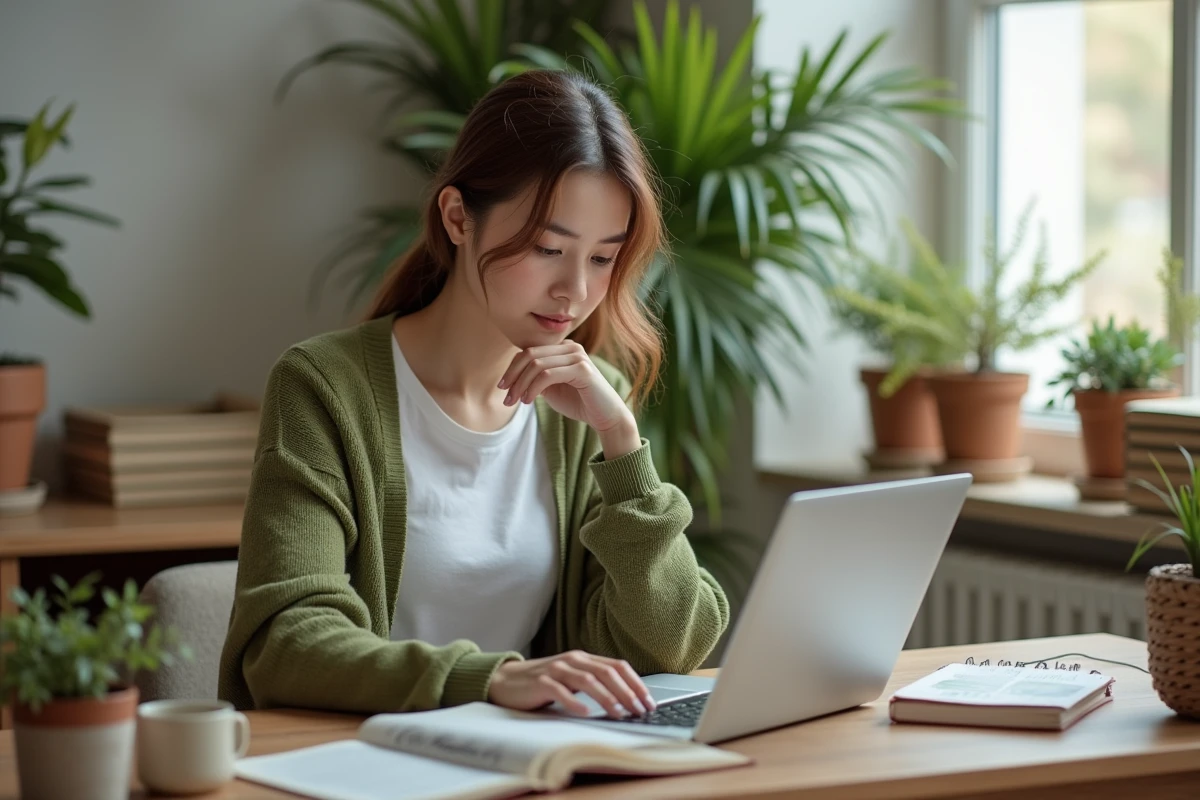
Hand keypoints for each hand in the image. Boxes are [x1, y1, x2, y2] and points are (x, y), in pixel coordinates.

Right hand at [487, 650, 656, 718]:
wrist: (506, 680)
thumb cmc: (543, 683)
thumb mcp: (572, 680)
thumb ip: (594, 684)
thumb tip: (626, 700)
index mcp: (584, 658)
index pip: (617, 666)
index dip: (636, 683)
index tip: (649, 701)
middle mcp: (572, 660)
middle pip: (606, 672)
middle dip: (627, 692)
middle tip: (639, 710)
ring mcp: (556, 669)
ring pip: (587, 680)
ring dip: (606, 697)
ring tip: (619, 713)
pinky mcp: (539, 682)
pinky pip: (559, 691)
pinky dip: (573, 701)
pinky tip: (584, 712)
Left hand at [497, 342, 639, 457]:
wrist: (606, 417)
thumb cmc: (578, 402)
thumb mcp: (551, 388)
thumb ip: (535, 378)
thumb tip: (512, 376)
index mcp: (562, 348)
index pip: (529, 351)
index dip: (512, 369)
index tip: (502, 388)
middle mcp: (570, 347)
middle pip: (530, 355)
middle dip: (513, 376)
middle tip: (506, 397)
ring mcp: (577, 356)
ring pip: (537, 365)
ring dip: (521, 385)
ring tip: (516, 402)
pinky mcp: (582, 369)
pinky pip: (548, 375)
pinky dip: (533, 388)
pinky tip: (528, 401)